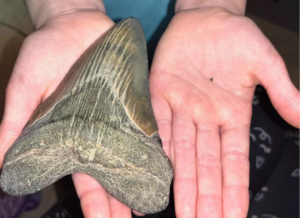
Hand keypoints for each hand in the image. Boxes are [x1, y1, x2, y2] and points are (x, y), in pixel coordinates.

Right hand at [0, 11, 140, 217]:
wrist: (72, 23)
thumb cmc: (45, 53)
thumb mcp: (25, 87)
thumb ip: (16, 122)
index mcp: (70, 135)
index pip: (82, 176)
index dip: (92, 201)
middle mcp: (96, 131)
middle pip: (110, 172)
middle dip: (119, 199)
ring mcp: (116, 116)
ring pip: (130, 154)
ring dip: (139, 177)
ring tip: (151, 201)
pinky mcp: (132, 99)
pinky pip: (145, 125)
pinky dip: (153, 144)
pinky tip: (162, 162)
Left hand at [150, 7, 298, 217]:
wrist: (205, 17)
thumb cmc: (236, 37)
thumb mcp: (264, 63)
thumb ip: (282, 92)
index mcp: (231, 115)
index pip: (233, 162)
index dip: (233, 190)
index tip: (233, 217)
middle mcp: (205, 118)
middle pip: (207, 165)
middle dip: (206, 197)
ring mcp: (181, 107)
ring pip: (182, 152)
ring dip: (184, 182)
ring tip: (186, 213)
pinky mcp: (159, 92)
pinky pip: (158, 123)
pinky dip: (158, 145)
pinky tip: (160, 171)